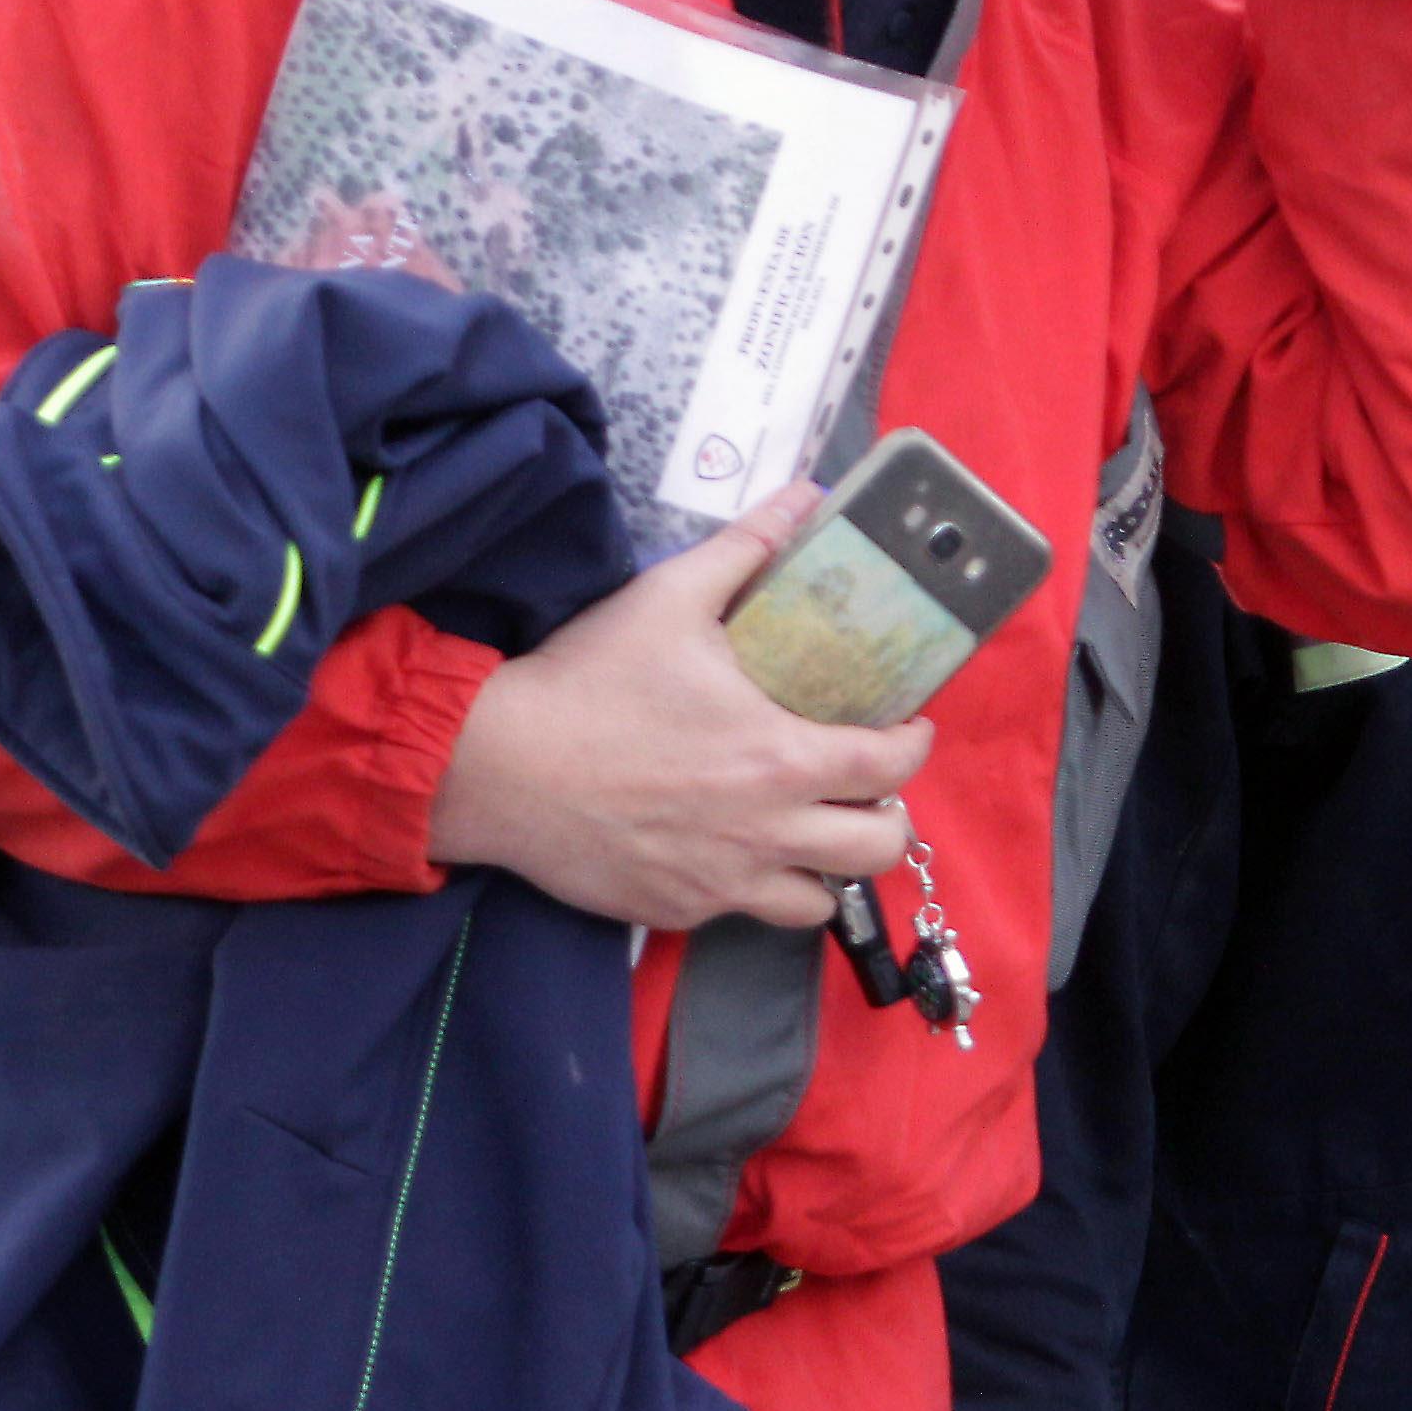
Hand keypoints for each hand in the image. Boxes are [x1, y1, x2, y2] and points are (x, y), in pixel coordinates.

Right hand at [423, 489, 931, 930]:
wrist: (497, 768)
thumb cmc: (589, 680)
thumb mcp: (670, 596)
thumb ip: (747, 546)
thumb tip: (805, 496)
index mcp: (780, 758)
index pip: (892, 768)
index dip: (914, 745)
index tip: (908, 726)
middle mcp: (765, 834)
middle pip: (878, 850)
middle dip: (888, 816)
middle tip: (861, 783)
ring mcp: (722, 884)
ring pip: (818, 904)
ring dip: (827, 865)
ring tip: (807, 826)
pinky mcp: (676, 911)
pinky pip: (744, 915)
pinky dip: (754, 886)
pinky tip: (731, 847)